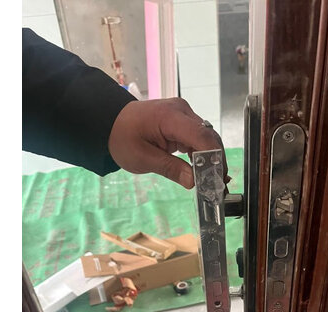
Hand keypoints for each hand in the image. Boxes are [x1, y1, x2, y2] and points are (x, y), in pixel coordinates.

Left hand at [108, 98, 224, 188]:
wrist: (110, 123)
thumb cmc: (122, 139)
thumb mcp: (142, 158)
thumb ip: (170, 169)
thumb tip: (193, 181)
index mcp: (170, 117)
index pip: (202, 136)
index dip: (214, 158)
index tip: (217, 179)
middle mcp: (182, 111)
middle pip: (208, 137)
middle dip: (216, 161)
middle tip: (217, 186)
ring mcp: (184, 114)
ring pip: (206, 138)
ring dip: (211, 159)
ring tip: (213, 181)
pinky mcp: (183, 120)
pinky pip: (198, 137)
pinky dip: (202, 153)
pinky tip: (204, 170)